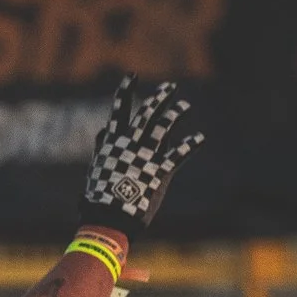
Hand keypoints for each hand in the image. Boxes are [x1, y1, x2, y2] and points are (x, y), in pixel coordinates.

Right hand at [77, 76, 202, 231]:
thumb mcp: (95, 169)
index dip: (125, 91)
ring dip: (175, 114)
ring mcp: (146, 158)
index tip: (132, 76)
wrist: (108, 220)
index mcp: (114, 144)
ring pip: (163, 128)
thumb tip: (103, 131)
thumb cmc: (99, 198)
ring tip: (185, 105)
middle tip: (170, 87)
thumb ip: (101, 148)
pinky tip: (201, 137)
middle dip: (159, 98)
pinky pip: (178, 156)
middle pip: (146, 114)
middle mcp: (131, 145)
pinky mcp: (159, 174)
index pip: (119, 111)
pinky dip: (190, 146)